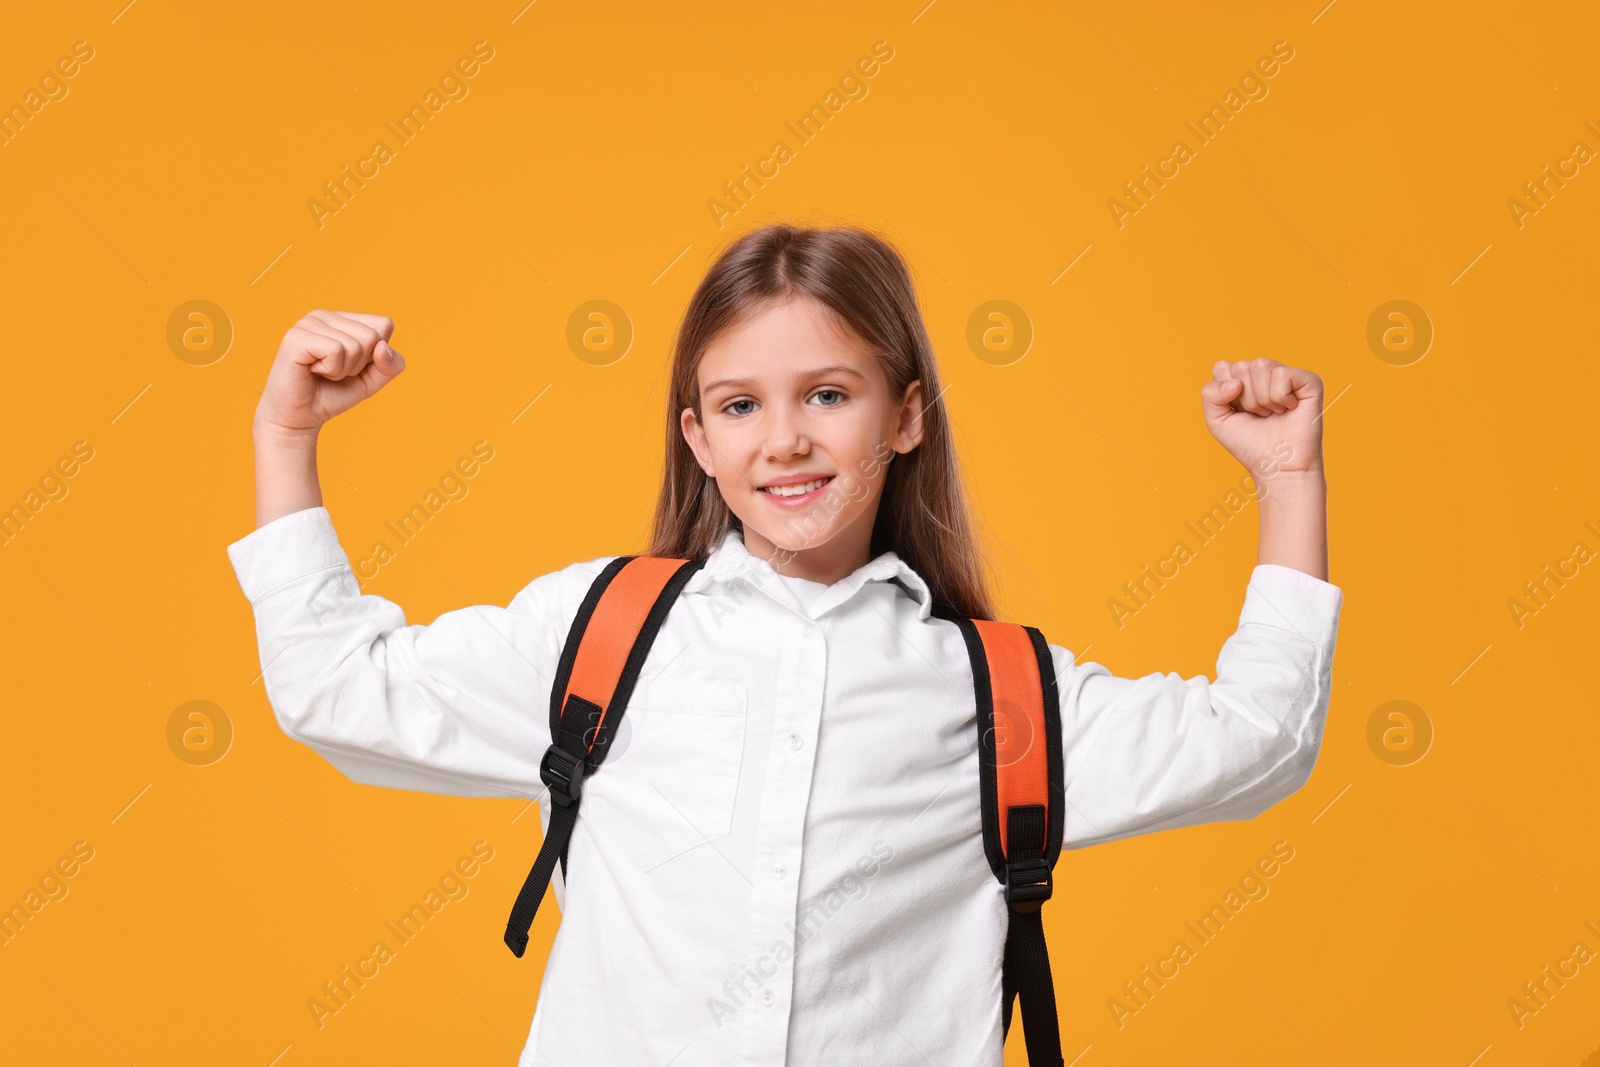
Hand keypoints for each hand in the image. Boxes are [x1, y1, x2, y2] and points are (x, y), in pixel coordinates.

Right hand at [255, 310, 404, 436]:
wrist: (301, 417)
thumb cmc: (333, 394)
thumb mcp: (372, 380)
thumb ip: (391, 365)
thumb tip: (382, 347)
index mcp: (342, 318)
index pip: (384, 325)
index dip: (376, 355)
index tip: (351, 366)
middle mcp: (324, 315)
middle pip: (372, 336)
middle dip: (359, 365)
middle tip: (334, 372)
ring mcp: (308, 322)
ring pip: (355, 345)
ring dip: (343, 370)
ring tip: (322, 373)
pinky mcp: (296, 337)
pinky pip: (336, 351)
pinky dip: (331, 370)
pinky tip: (312, 371)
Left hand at [1200, 358, 1323, 483]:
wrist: (1277, 466)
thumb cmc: (1250, 445)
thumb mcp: (1217, 421)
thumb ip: (1210, 395)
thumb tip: (1235, 382)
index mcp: (1243, 380)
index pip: (1222, 367)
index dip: (1225, 394)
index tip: (1239, 412)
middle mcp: (1265, 374)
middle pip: (1240, 366)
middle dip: (1244, 399)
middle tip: (1259, 416)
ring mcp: (1287, 375)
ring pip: (1260, 365)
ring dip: (1262, 399)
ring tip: (1273, 414)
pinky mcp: (1309, 380)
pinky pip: (1282, 374)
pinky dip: (1280, 398)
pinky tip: (1289, 409)